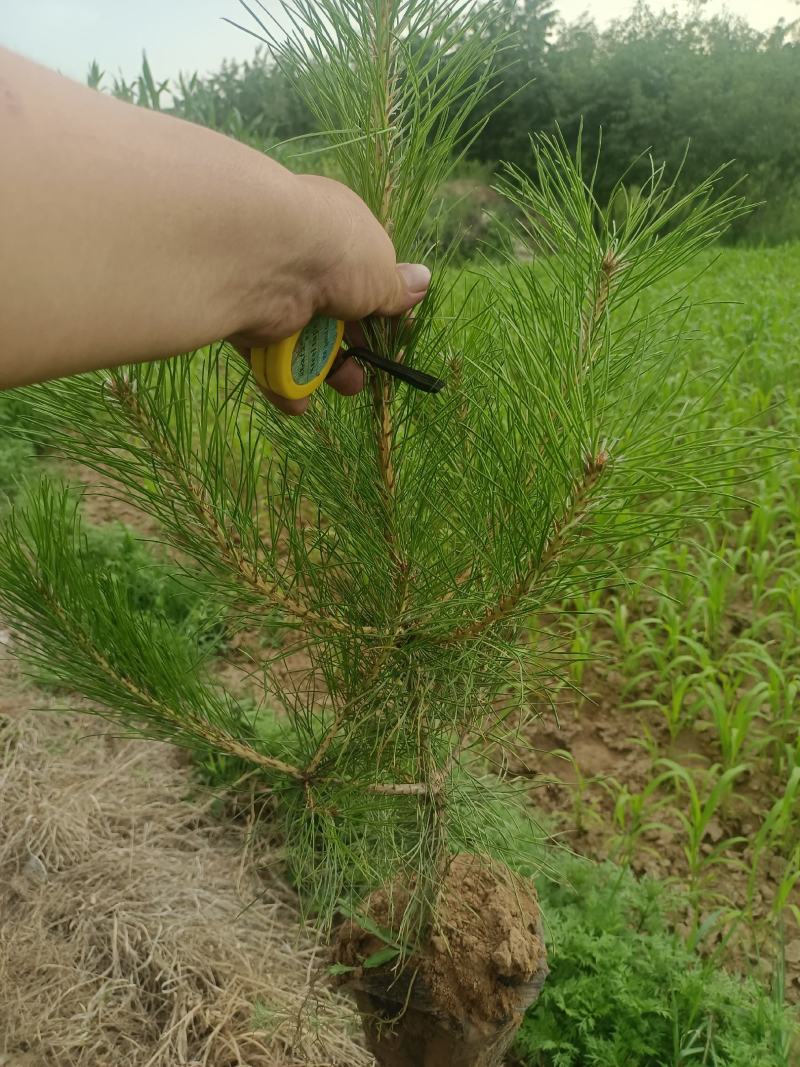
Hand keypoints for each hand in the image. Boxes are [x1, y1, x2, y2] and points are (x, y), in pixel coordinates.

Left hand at [231, 174, 430, 414]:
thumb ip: (396, 288)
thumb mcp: (380, 273)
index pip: (363, 271)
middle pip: (335, 312)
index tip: (395, 333)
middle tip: (369, 368)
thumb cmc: (336, 254)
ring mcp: (276, 290)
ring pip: (303, 338)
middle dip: (355, 346)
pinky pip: (268, 357)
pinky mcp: (250, 321)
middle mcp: (305, 258)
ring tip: (345, 387)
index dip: (380, 304)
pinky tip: (297, 404)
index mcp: (338, 232)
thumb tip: (423, 281)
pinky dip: (283, 384)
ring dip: (324, 370)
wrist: (267, 260)